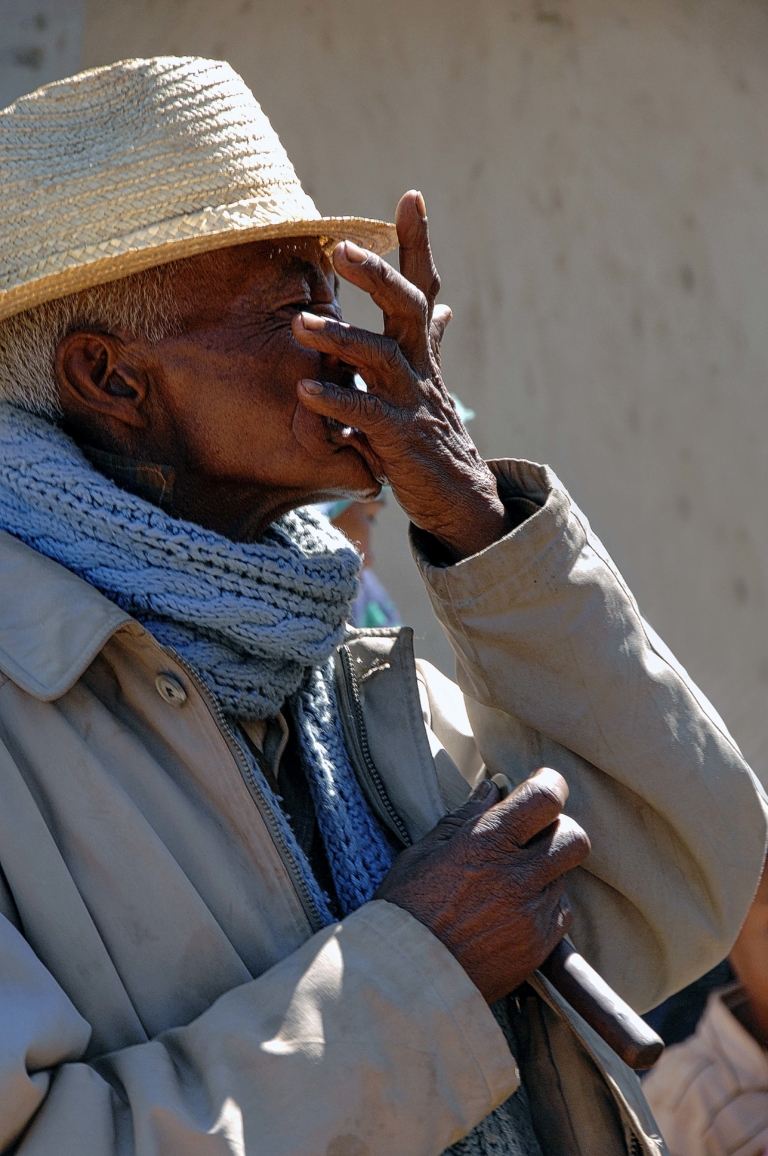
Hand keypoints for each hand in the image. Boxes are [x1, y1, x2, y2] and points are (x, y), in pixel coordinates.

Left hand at [292, 190, 512, 560]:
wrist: (458, 497)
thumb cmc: (433, 436)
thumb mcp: (430, 381)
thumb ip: (431, 340)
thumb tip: (445, 304)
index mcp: (421, 352)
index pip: (422, 287)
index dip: (418, 244)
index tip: (411, 195)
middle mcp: (420, 369)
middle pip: (406, 308)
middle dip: (377, 274)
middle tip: (340, 247)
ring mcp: (413, 403)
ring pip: (381, 358)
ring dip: (340, 339)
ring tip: (300, 325)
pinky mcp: (402, 441)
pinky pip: (367, 416)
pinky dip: (336, 403)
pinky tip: (305, 393)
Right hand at [374, 768, 590, 1004]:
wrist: (406, 979)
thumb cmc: (405, 910)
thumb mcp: (423, 853)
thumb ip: (464, 818)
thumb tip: (492, 790)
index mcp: (485, 843)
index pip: (545, 798)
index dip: (550, 785)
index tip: (542, 786)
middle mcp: (516, 876)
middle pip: (573, 837)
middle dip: (557, 830)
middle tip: (533, 836)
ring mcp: (532, 914)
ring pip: (566, 875)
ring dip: (547, 870)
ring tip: (513, 879)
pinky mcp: (539, 947)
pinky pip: (562, 913)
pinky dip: (546, 905)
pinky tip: (517, 909)